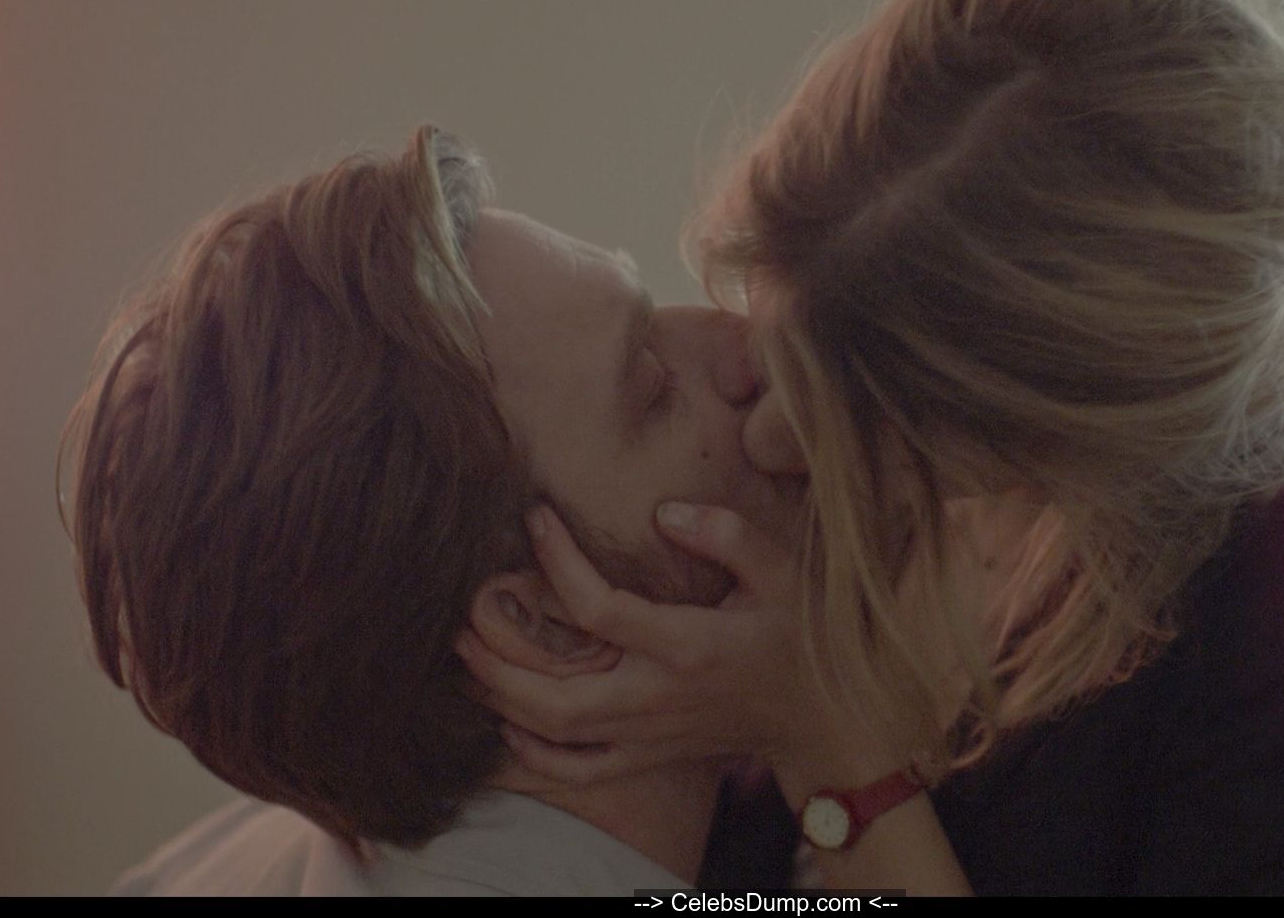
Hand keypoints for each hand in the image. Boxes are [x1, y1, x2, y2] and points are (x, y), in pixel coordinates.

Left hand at [456, 501, 823, 786]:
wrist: (822, 718)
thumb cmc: (802, 636)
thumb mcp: (782, 571)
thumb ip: (726, 535)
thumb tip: (663, 514)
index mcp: (686, 644)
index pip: (600, 608)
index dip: (557, 561)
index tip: (533, 519)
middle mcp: (658, 695)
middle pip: (555, 692)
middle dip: (497, 658)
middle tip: (460, 616)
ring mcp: (649, 733)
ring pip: (555, 731)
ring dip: (500, 697)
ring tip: (465, 658)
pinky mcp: (649, 755)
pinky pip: (579, 770)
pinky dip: (533, 753)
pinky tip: (505, 720)